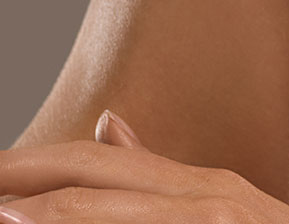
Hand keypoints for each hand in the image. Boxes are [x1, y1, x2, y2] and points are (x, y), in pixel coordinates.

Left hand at [0, 110, 288, 222]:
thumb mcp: (220, 211)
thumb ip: (159, 171)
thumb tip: (109, 121)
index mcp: (200, 183)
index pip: (94, 160)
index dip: (31, 163)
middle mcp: (206, 192)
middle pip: (90, 172)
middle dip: (22, 174)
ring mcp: (215, 216)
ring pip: (103, 204)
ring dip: (41, 208)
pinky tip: (34, 223)